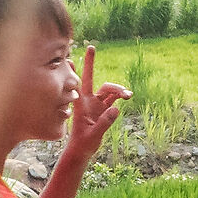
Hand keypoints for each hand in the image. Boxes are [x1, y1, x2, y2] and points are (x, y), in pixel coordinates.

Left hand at [65, 43, 129, 164]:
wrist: (83, 150)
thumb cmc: (83, 143)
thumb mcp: (94, 135)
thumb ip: (105, 123)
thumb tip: (117, 109)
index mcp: (81, 104)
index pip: (78, 84)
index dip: (74, 70)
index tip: (69, 57)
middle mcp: (88, 100)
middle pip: (93, 78)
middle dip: (91, 62)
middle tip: (91, 47)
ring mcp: (96, 104)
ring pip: (107, 89)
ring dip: (117, 89)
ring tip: (128, 95)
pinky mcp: (103, 110)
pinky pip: (113, 99)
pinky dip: (120, 96)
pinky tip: (128, 97)